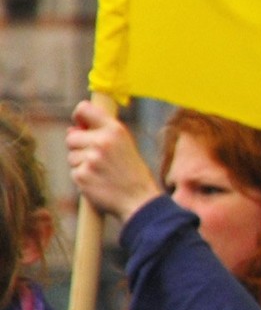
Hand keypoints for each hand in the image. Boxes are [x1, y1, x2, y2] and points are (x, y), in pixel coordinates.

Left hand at [63, 98, 160, 220]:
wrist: (140, 200)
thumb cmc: (133, 172)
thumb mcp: (125, 146)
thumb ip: (101, 134)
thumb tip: (71, 129)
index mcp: (115, 130)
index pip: (84, 109)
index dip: (79, 116)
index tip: (81, 125)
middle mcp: (102, 141)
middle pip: (71, 137)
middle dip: (79, 148)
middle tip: (99, 159)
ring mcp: (91, 159)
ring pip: (71, 156)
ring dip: (81, 164)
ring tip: (102, 172)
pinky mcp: (82, 175)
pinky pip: (73, 172)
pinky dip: (83, 178)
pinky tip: (98, 182)